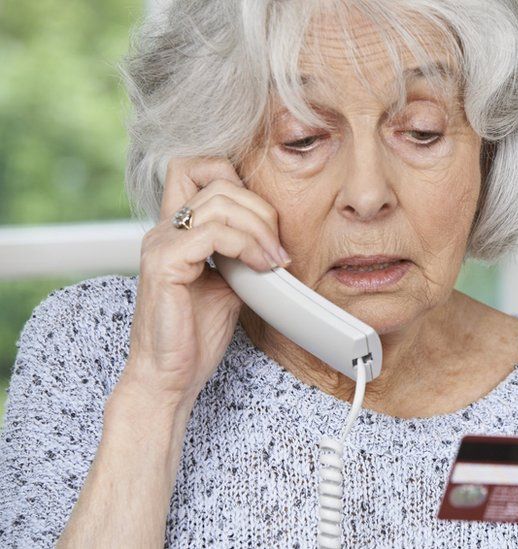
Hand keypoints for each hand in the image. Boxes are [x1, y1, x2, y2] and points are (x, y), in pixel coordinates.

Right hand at [123, 156, 289, 410]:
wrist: (170, 378)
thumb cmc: (195, 337)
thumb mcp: (230, 285)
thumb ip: (242, 254)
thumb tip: (275, 239)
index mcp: (176, 231)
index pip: (196, 168)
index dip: (237, 180)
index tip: (265, 224)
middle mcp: (164, 230)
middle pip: (217, 179)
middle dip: (260, 209)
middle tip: (279, 248)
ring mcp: (160, 244)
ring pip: (220, 201)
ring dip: (260, 228)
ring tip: (275, 261)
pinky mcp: (164, 264)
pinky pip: (213, 232)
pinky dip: (247, 245)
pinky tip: (262, 268)